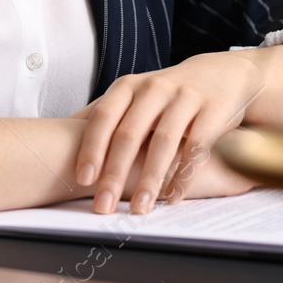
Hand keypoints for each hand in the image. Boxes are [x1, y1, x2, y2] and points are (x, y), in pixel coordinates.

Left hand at [71, 50, 267, 214]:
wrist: (221, 74)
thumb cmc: (167, 94)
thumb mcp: (134, 94)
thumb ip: (104, 112)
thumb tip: (61, 134)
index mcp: (129, 86)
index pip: (104, 117)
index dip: (91, 148)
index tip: (83, 179)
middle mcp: (155, 88)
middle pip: (130, 134)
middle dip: (115, 174)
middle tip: (104, 206)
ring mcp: (186, 98)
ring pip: (164, 142)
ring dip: (149, 179)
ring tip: (139, 208)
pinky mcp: (213, 111)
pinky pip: (197, 147)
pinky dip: (184, 175)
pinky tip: (173, 197)